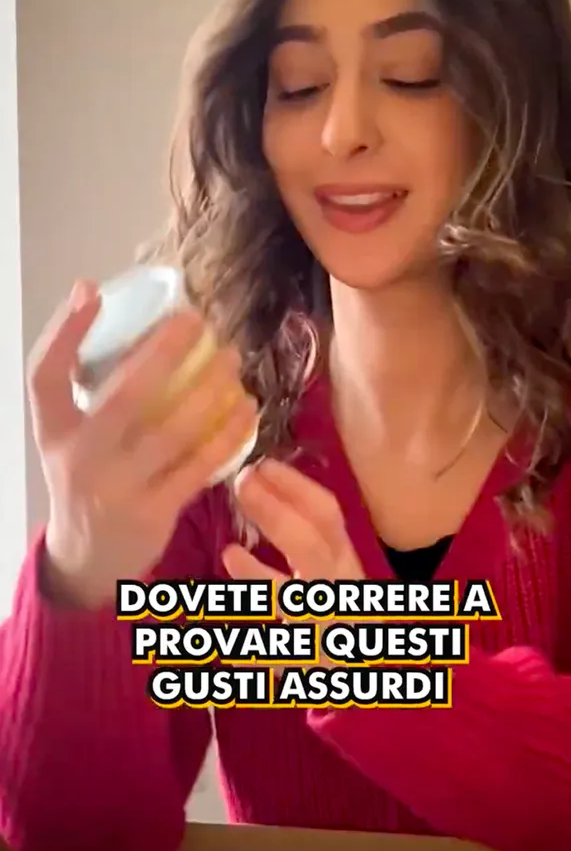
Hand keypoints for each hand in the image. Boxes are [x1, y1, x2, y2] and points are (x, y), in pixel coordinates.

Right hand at [29, 279, 257, 609]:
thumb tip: (100, 300)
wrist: (88, 559)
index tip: (91, 291)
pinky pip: (200, 464)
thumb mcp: (70, 437)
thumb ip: (87, 387)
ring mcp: (117, 488)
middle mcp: (79, 459)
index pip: (45, 376)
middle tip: (196, 319)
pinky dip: (228, 433)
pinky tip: (245, 408)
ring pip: (172, 429)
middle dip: (162, 351)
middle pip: (123, 397)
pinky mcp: (154, 512)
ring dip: (209, 388)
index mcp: (53, 432)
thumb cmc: (87, 478)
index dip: (65, 331)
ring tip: (231, 359)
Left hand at [222, 459, 363, 665]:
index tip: (263, 463)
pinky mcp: (303, 661)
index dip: (296, 486)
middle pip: (312, 549)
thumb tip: (262, 484)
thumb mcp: (330, 566)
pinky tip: (228, 622)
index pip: (327, 515)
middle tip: (241, 487)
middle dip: (277, 515)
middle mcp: (337, 589)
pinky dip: (250, 638)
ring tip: (230, 553)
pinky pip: (274, 650)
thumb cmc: (335, 607)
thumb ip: (305, 532)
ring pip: (295, 603)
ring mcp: (321, 626)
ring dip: (260, 578)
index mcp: (344, 561)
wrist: (356, 664)